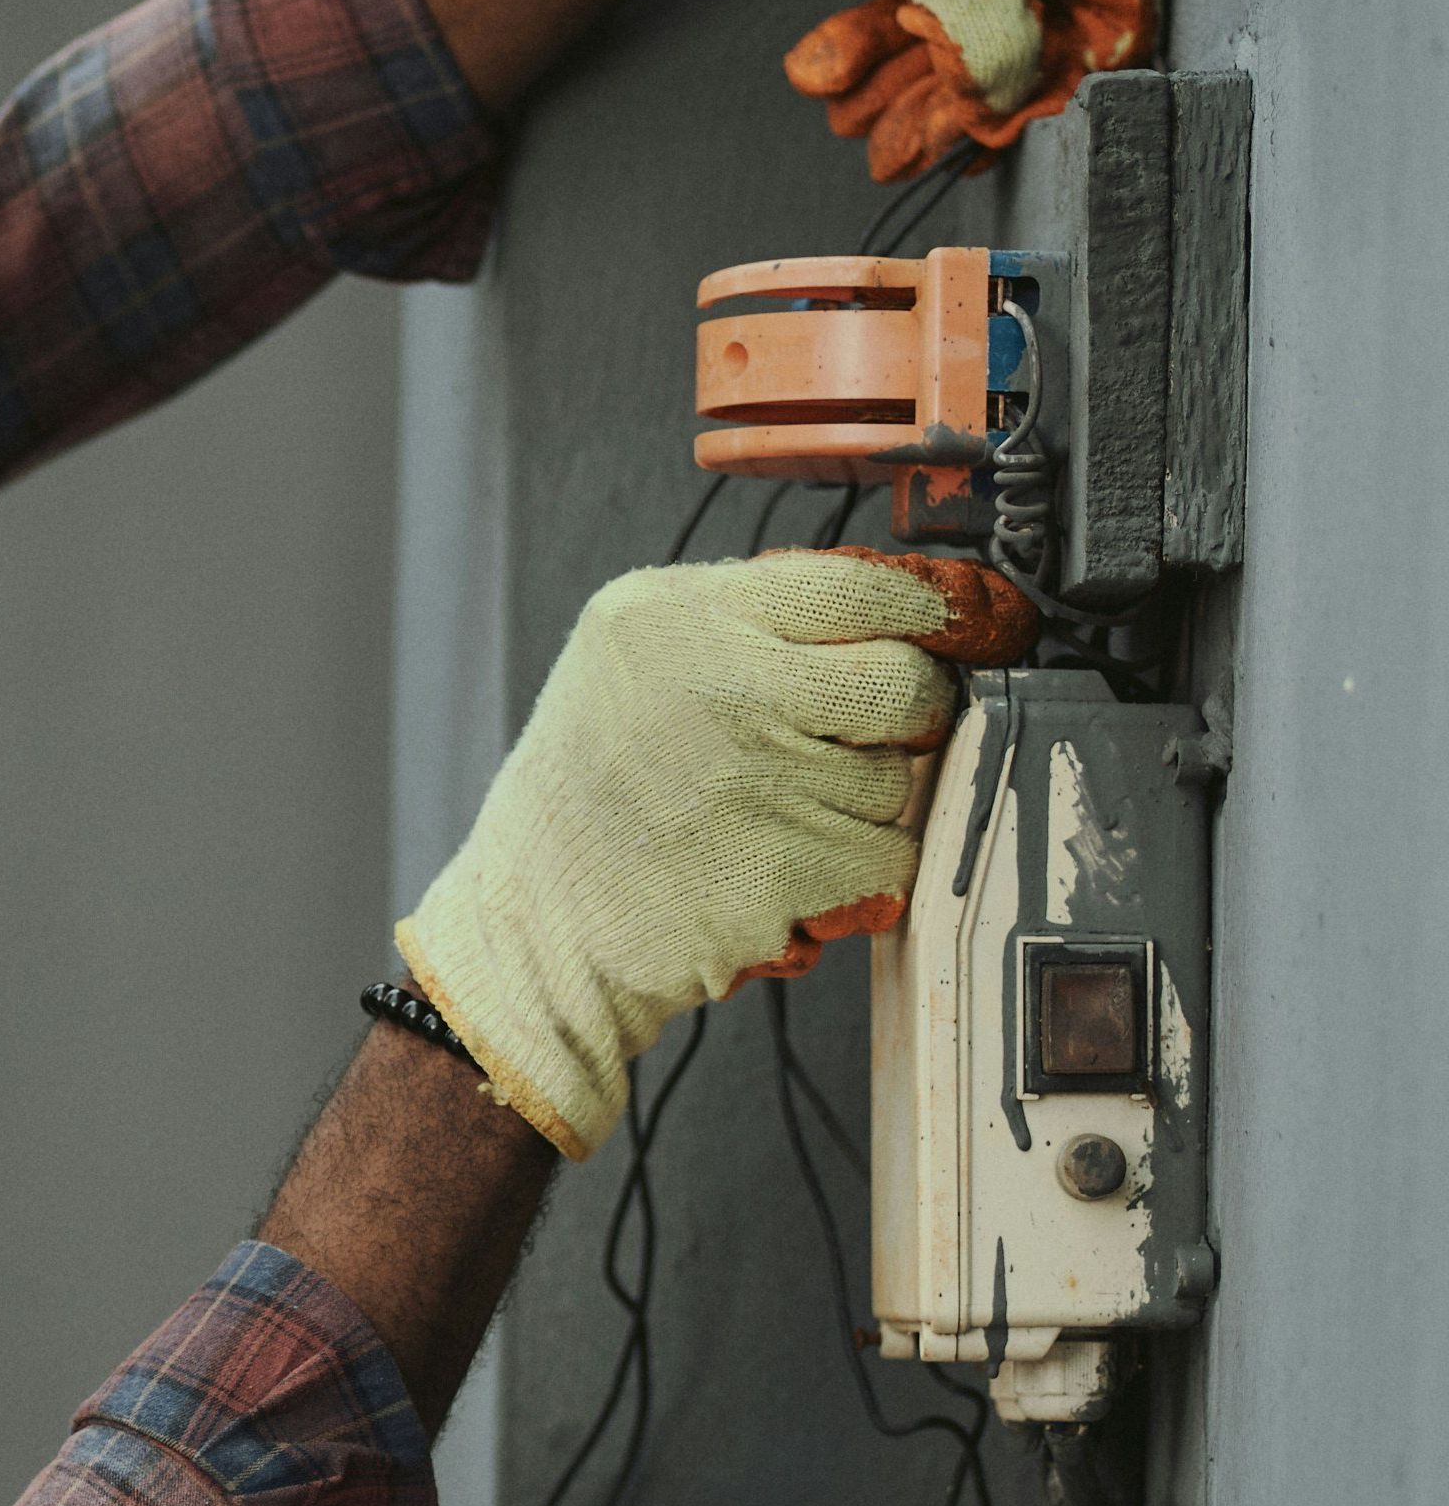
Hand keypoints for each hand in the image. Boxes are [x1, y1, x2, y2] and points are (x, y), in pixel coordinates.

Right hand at [394, 550, 1028, 1158]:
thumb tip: (907, 607)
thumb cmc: (586, 796)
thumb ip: (749, 619)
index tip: (970, 627)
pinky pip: (893, 855)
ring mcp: (761, 777)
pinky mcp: (793, 866)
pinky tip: (787, 867)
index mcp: (675, 615)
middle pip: (907, 680)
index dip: (937, 609)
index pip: (860, 583)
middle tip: (854, 742)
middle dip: (904, 718)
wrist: (536, 923)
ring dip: (865, 804)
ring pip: (903, 778)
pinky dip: (859, 871)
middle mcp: (721, 683)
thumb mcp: (631, 657)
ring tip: (775, 816)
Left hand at [677, 0, 1172, 180]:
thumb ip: (1002, 66)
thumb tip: (1006, 108)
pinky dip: (882, 22)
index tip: (994, 139)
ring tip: (850, 122)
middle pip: (1034, 11)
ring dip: (906, 70)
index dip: (1056, 86)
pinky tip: (833, 78)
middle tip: (902, 150)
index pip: (1121, 12)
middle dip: (957, 85)